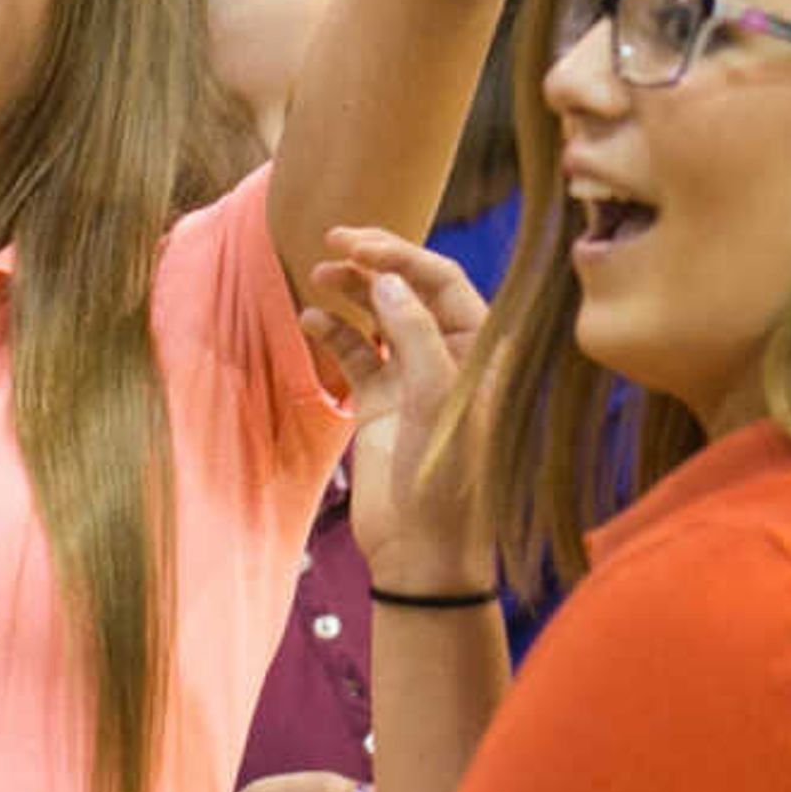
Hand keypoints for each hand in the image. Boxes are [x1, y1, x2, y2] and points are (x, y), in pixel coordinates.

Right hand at [303, 226, 493, 589]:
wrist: (422, 548)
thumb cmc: (446, 476)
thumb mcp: (436, 398)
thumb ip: (412, 334)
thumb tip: (385, 280)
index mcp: (480, 351)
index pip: (443, 281)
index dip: (401, 256)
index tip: (357, 244)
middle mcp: (448, 356)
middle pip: (409, 290)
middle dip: (372, 263)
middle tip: (332, 242)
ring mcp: (411, 378)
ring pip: (377, 316)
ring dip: (349, 293)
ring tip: (317, 278)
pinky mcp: (379, 402)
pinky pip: (354, 353)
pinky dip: (332, 333)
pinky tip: (310, 321)